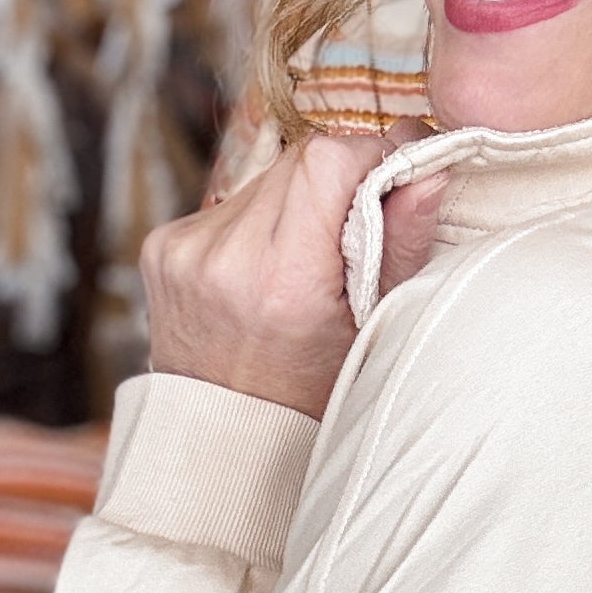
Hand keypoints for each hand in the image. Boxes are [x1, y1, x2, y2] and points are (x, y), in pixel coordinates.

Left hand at [142, 126, 445, 418]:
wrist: (225, 435)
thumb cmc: (312, 392)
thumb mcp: (375, 327)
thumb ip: (403, 242)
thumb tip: (430, 166)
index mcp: (283, 280)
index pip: (328, 158)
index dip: (369, 156)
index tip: (390, 182)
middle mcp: (224, 257)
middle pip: (298, 159)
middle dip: (336, 181)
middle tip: (350, 234)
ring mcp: (185, 249)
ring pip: (264, 178)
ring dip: (295, 201)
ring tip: (302, 265)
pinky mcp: (161, 245)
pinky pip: (228, 203)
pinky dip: (255, 222)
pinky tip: (260, 273)